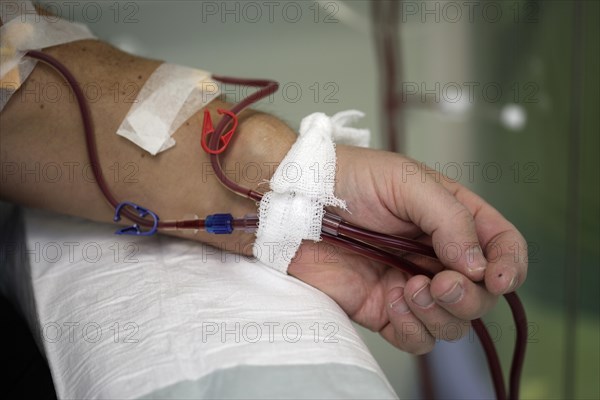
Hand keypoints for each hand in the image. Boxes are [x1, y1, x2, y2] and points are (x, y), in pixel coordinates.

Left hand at [287, 145, 527, 353]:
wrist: (297, 203)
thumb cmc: (349, 179)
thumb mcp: (408, 182)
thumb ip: (450, 219)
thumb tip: (477, 265)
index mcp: (453, 218)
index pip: (502, 247)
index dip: (509, 266)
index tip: (496, 278)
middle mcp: (437, 255)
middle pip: (481, 294)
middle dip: (468, 296)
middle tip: (441, 282)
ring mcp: (412, 284)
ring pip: (454, 323)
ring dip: (440, 314)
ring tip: (409, 288)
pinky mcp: (384, 308)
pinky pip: (417, 338)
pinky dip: (412, 327)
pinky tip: (390, 298)